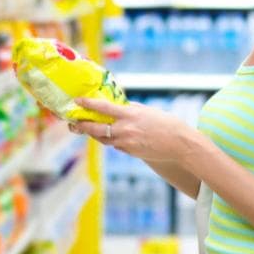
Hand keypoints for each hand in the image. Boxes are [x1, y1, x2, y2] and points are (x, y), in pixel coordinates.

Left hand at [68, 98, 188, 162]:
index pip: (103, 108)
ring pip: (102, 139)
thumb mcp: (147, 111)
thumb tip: (117, 105)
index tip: (77, 101)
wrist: (180, 144)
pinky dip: (110, 140)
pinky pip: (115, 145)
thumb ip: (130, 109)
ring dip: (93, 134)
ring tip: (84, 129)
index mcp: (130, 115)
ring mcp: (126, 143)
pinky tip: (110, 136)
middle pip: (96, 129)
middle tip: (72, 123)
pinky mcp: (129, 152)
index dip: (88, 104)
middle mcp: (125, 130)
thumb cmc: (167, 124)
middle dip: (82, 126)